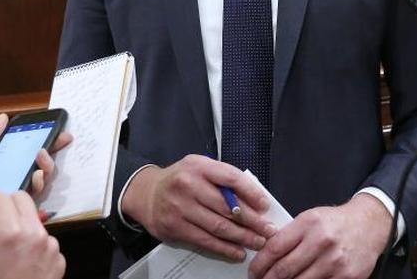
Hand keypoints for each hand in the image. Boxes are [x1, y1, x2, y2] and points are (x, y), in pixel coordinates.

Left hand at [0, 113, 73, 216]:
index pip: (32, 150)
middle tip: (46, 147)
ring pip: (42, 180)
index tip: (63, 133)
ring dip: (46, 167)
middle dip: (51, 154)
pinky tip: (36, 176)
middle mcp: (14, 176)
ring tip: (40, 159)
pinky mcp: (13, 205)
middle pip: (42, 165)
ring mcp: (14, 191)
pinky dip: (38, 184)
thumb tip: (3, 117)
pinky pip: (32, 196)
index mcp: (6, 161)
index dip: (50, 142)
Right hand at [0, 191, 64, 278]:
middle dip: (5, 209)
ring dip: (21, 228)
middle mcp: (35, 234)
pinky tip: (22, 265)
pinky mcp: (59, 261)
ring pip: (35, 221)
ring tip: (8, 252)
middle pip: (22, 200)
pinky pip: (45, 242)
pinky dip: (34, 247)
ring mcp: (51, 247)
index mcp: (10, 231)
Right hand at [120, 155, 275, 260]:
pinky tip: (238, 251)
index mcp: (198, 166)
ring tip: (258, 242)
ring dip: (242, 237)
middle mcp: (188, 185)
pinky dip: (225, 248)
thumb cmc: (181, 180)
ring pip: (219, 226)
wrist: (147, 194)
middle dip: (253, 221)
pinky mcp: (175, 227)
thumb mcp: (200, 168)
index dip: (251, 193)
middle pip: (227, 206)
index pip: (231, 177)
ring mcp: (180, 207)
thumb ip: (223, 179)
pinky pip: (206, 240)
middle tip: (269, 231)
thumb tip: (254, 200)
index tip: (265, 206)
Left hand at [248, 194, 387, 278]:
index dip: (259, 265)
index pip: (274, 248)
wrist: (370, 224)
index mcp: (309, 223)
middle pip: (284, 270)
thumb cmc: (336, 222)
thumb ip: (289, 235)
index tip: (253, 273)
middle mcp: (322, 242)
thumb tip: (265, 256)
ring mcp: (335, 262)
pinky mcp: (347, 277)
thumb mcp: (310, 218)